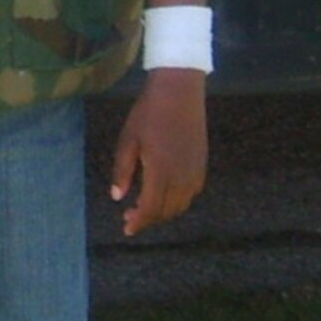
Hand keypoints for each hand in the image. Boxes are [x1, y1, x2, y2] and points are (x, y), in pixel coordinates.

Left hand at [109, 68, 206, 235]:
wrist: (179, 91)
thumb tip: (118, 197)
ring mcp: (195, 171)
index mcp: (160, 172)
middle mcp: (181, 177)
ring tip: (145, 207)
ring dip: (163, 212)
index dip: (139, 222)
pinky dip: (178, 201)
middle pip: (166, 211)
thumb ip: (123, 171)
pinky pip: (192, 193)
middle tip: (130, 216)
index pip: (151, 209)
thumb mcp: (128, 140)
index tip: (127, 229)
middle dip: (148, 219)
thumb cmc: (148, 113)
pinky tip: (165, 193)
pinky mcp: (202, 164)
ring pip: (181, 205)